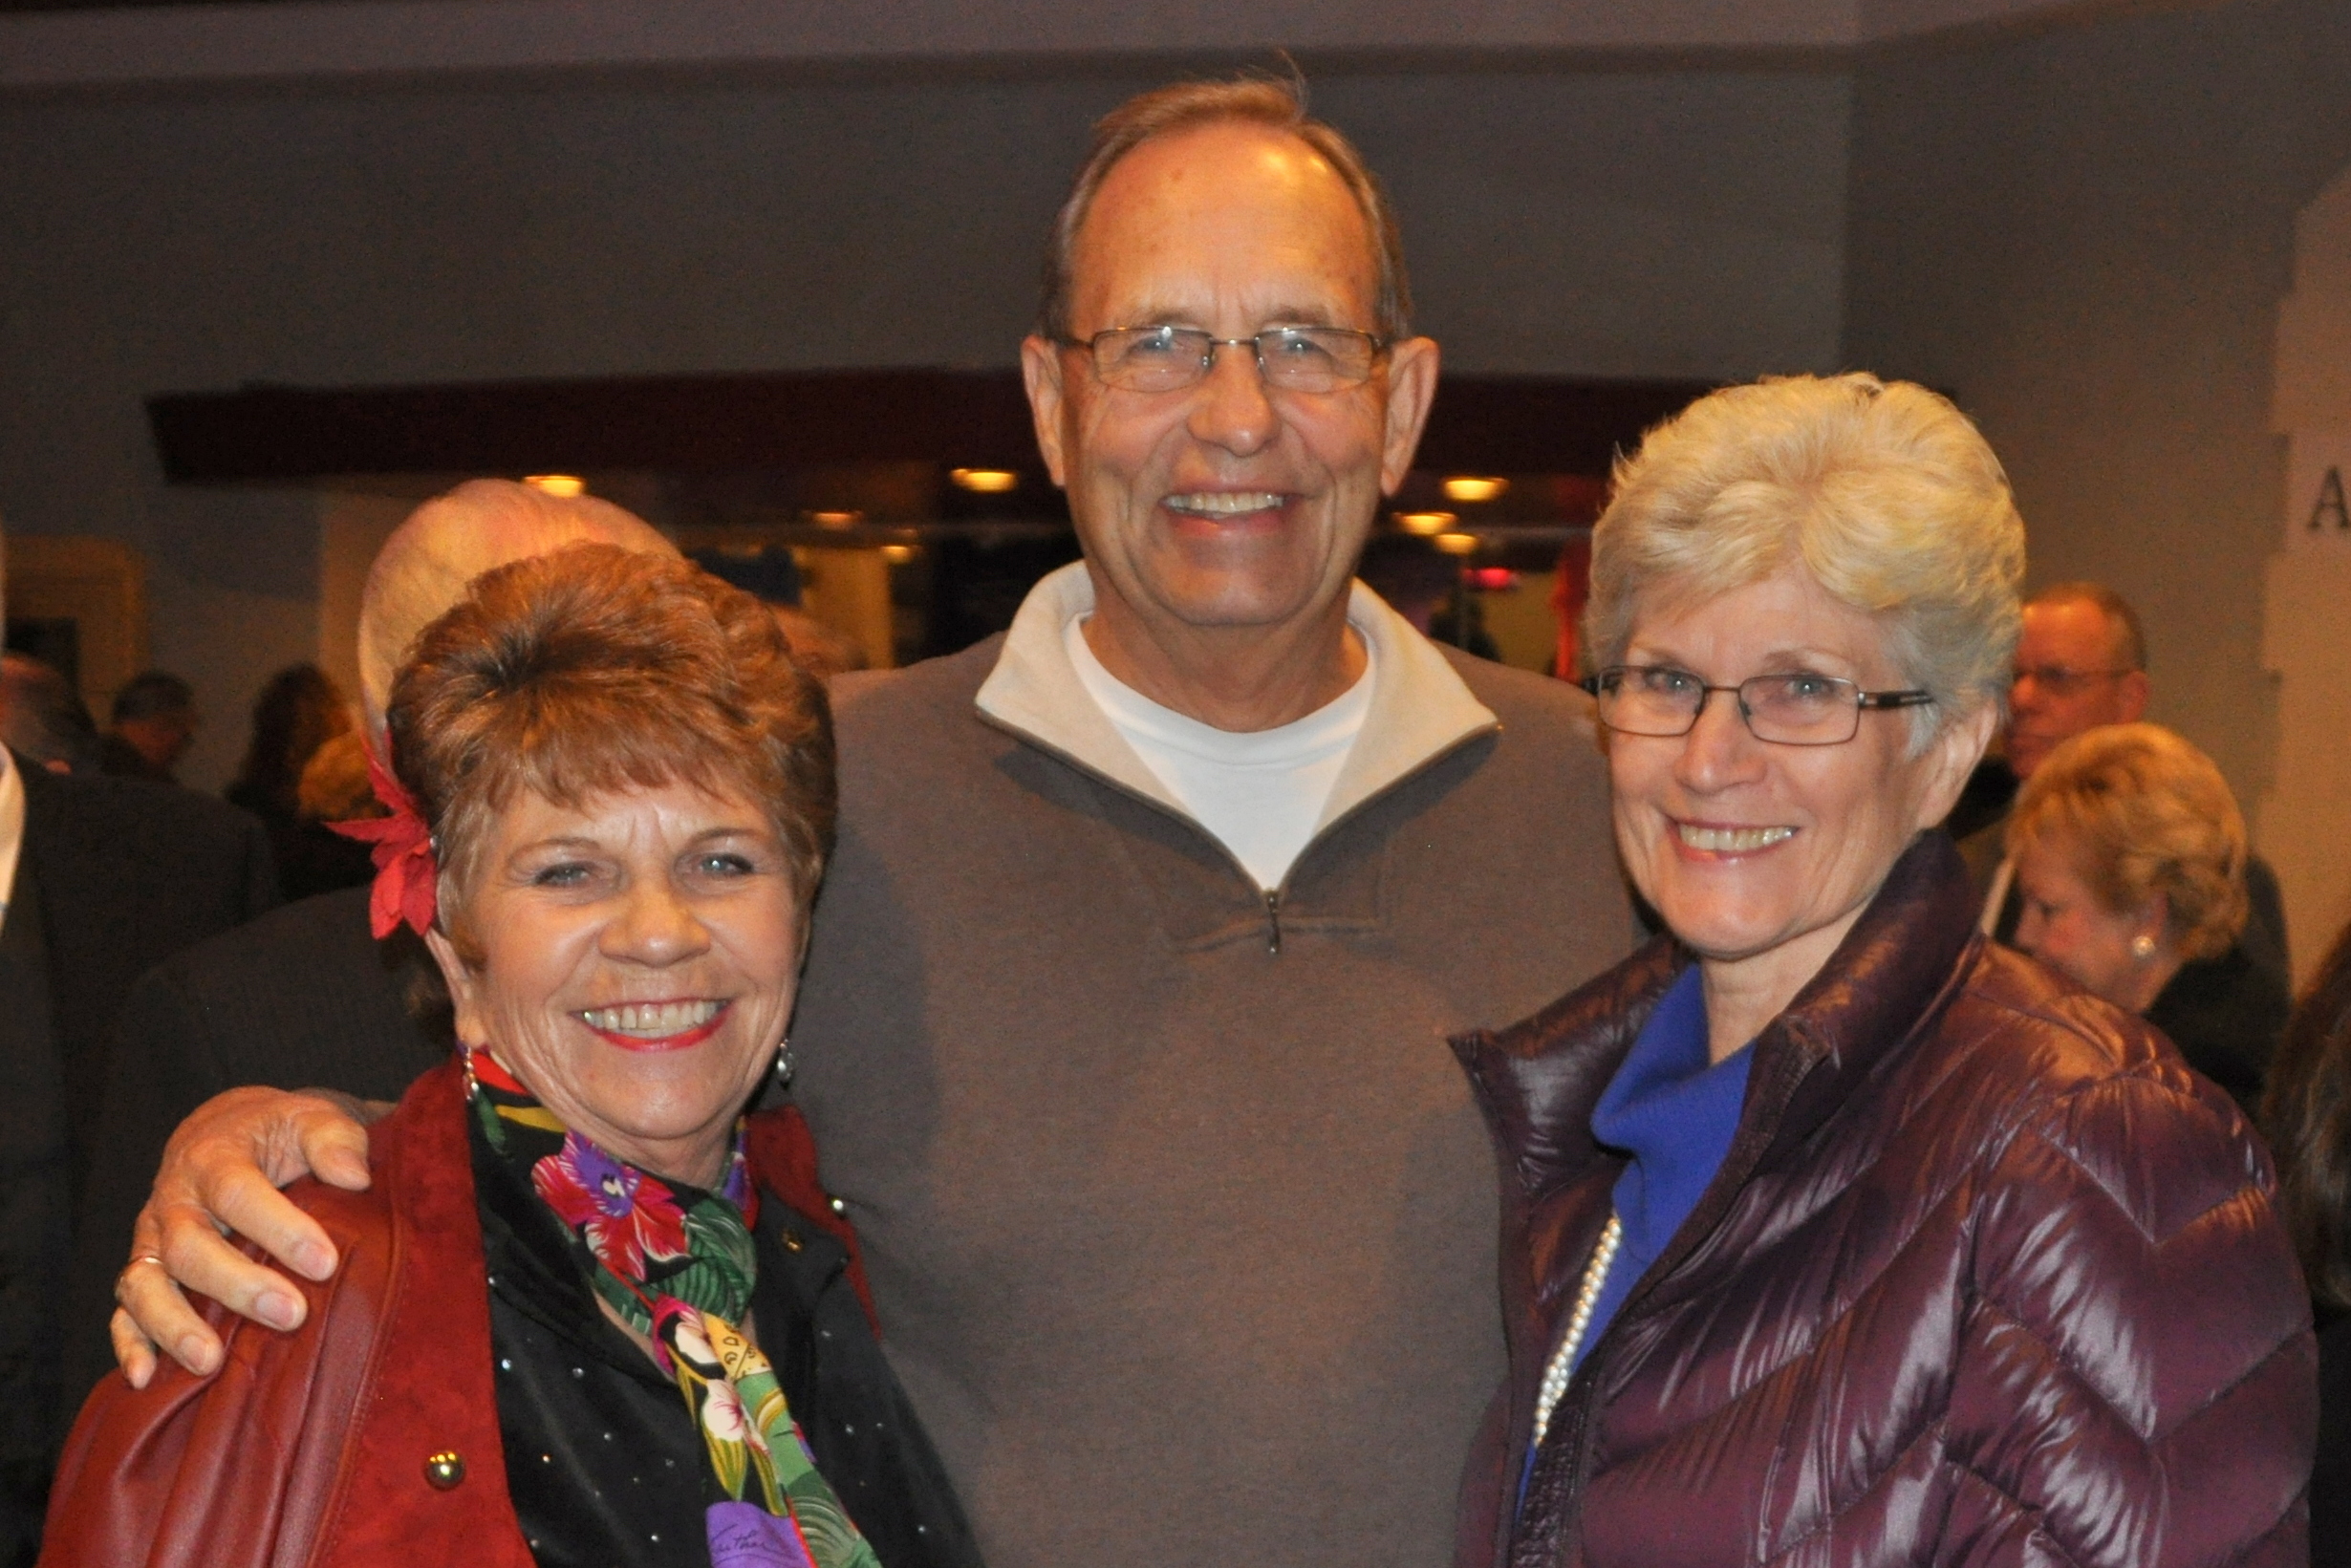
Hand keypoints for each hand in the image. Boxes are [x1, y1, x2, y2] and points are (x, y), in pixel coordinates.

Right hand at [111, 1087, 381, 1387]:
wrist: (230, 1132)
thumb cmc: (280, 1134)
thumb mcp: (312, 1119)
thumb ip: (335, 1140)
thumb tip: (353, 1176)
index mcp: (214, 1157)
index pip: (239, 1192)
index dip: (280, 1228)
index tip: (325, 1262)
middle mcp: (174, 1201)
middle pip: (190, 1247)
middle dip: (238, 1285)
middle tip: (292, 1314)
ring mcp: (152, 1240)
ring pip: (144, 1284)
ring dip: (174, 1325)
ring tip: (211, 1361)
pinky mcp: (144, 1272)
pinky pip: (123, 1311)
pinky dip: (129, 1344)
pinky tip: (145, 1378)